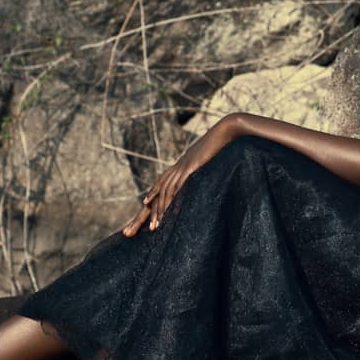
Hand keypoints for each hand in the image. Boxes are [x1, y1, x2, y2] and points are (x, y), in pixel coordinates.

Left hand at [122, 115, 240, 234]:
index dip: (152, 198)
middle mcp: (178, 167)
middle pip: (157, 192)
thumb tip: (207, 173)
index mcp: (182, 166)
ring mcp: (183, 166)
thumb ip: (206, 167)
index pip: (161, 185)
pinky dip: (171, 199)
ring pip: (165, 192)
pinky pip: (178, 186)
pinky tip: (167, 211)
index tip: (142, 213)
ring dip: (159, 211)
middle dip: (143, 214)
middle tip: (130, 231)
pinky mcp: (191, 167)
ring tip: (154, 228)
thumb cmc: (225, 143)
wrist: (229, 128)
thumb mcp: (213, 159)